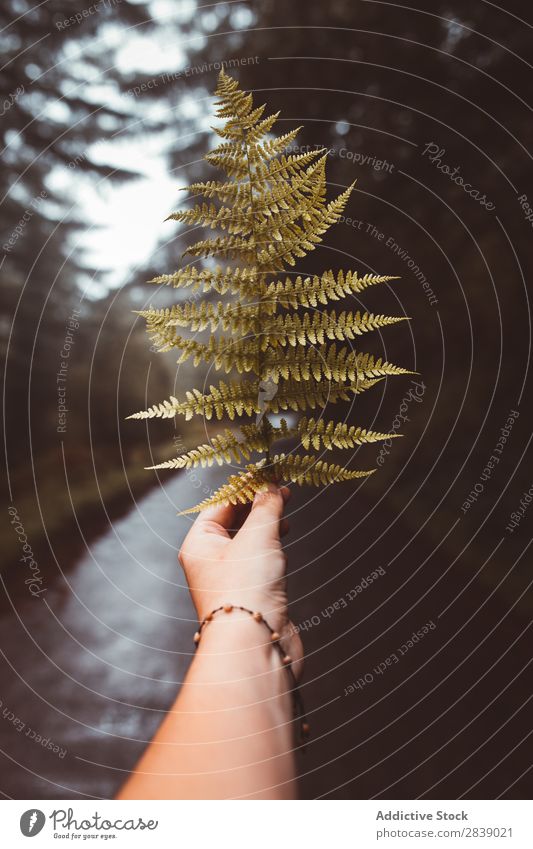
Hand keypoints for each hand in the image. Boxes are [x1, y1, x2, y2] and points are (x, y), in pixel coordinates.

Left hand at [178, 483, 303, 678]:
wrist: (256, 645)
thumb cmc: (246, 589)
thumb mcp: (258, 536)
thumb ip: (266, 507)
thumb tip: (270, 486)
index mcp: (199, 544)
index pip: (220, 504)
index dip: (244, 486)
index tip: (268, 472)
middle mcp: (211, 562)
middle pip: (234, 522)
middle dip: (258, 504)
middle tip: (283, 488)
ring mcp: (233, 580)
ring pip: (249, 542)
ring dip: (267, 525)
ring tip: (286, 513)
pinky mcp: (254, 595)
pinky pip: (262, 562)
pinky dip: (274, 548)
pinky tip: (285, 543)